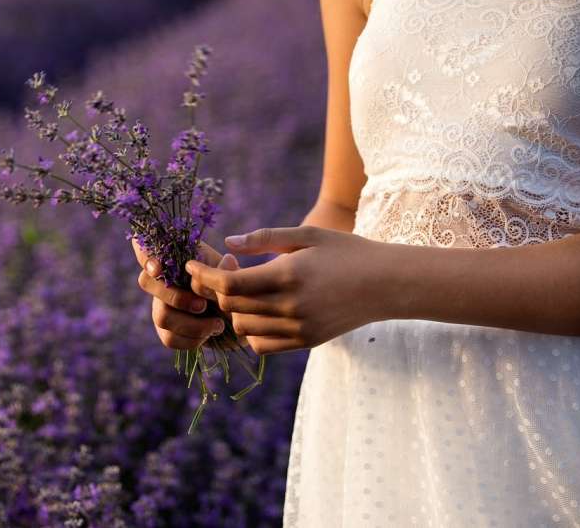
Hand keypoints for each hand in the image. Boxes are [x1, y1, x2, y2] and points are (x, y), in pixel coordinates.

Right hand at [132, 238, 230, 349]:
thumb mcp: (232, 274)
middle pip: (146, 282)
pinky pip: (169, 338)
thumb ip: (227, 269)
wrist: (241, 318)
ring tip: (218, 324)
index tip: (159, 268)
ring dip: (192, 324)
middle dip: (175, 297)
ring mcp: (161, 305)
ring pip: (161, 316)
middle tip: (202, 305)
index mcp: (176, 259)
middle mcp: (162, 280)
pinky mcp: (166, 331)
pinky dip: (193, 339)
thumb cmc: (232, 288)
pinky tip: (209, 335)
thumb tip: (228, 260)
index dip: (145, 256)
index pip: (144, 249)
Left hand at [185, 226, 393, 354]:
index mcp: (288, 276)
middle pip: (231, 306)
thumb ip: (265, 238)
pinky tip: (259, 311)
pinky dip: (251, 330)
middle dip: (216, 289)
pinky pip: (261, 345)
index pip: (229, 284)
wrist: (387, 284)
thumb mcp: (307, 235)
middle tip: (227, 269)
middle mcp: (290, 306)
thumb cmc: (346, 251)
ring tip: (244, 290)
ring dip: (233, 310)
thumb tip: (228, 244)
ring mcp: (298, 328)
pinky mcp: (305, 342)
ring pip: (242, 328)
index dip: (204, 275)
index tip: (191, 265)